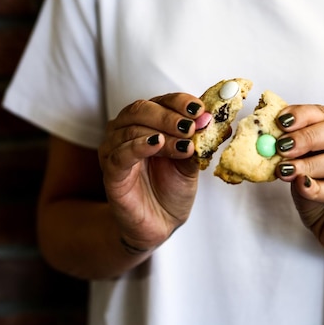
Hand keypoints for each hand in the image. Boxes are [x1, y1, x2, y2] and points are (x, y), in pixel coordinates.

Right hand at [98, 93, 204, 252]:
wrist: (160, 223)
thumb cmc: (172, 188)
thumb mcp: (191, 162)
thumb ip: (198, 142)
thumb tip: (212, 121)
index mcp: (148, 123)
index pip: (160, 101)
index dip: (179, 101)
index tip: (199, 108)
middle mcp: (127, 131)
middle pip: (141, 109)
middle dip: (169, 115)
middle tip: (191, 126)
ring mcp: (115, 150)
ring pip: (132, 129)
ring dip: (162, 132)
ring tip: (184, 143)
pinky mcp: (111, 172)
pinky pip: (121, 153)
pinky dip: (139, 145)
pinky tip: (156, 144)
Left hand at [275, 105, 323, 261]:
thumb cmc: (323, 189)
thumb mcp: (304, 163)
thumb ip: (295, 150)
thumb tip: (275, 140)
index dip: (303, 115)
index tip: (280, 122)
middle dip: (307, 138)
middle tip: (282, 146)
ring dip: (311, 165)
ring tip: (287, 170)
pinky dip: (319, 189)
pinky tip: (303, 187)